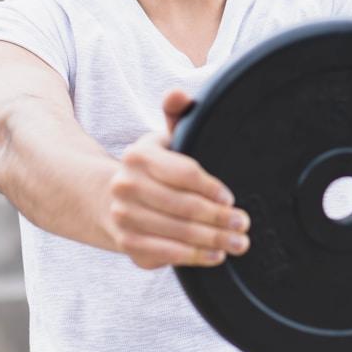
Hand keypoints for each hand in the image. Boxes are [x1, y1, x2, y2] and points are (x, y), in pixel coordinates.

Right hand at [106, 89, 250, 268]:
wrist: (108, 199)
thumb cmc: (151, 168)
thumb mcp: (163, 137)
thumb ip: (177, 114)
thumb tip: (179, 93)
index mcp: (139, 155)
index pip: (184, 173)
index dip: (211, 188)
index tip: (231, 198)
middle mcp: (126, 186)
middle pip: (184, 206)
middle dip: (220, 219)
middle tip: (244, 225)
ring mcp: (124, 217)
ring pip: (178, 233)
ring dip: (213, 240)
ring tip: (238, 242)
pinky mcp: (128, 244)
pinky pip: (166, 254)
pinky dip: (194, 257)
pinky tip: (215, 255)